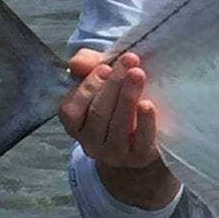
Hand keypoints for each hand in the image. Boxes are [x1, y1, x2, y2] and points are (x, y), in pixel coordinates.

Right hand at [59, 50, 178, 208]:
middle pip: (98, 114)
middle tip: (129, 61)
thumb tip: (77, 63)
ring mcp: (114, 153)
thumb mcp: (101, 78)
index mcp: (75, 125)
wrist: (145, 134)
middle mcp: (90, 142)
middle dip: (114, 84)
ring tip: (138, 74)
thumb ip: (87, 64)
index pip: (71, 110)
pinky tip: (147, 104)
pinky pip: (141, 140)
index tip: (106, 66)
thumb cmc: (117, 98)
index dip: (87, 87)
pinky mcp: (139, 156)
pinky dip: (145, 121)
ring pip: (118, 126)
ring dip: (128, 97)